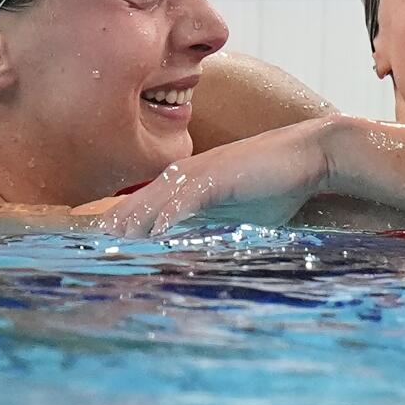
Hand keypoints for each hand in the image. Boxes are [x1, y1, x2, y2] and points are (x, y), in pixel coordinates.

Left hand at [100, 118, 334, 237]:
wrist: (311, 154)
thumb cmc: (278, 184)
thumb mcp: (239, 211)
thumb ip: (214, 223)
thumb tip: (197, 250)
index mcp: (190, 180)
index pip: (148, 202)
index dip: (125, 220)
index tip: (103, 242)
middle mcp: (190, 173)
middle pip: (143, 200)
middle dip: (119, 222)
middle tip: (94, 245)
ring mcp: (203, 172)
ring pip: (158, 199)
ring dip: (135, 221)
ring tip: (114, 241)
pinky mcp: (220, 176)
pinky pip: (188, 198)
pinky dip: (170, 215)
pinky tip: (156, 233)